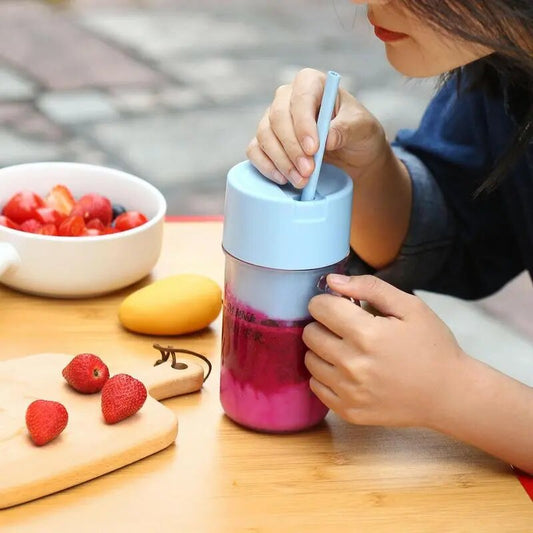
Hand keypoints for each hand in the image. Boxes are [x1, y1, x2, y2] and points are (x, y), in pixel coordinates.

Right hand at [247, 68, 388, 187]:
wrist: (351, 154)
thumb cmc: (357, 133)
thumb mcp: (362, 128)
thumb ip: (347, 129)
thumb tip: (327, 138)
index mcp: (312, 84)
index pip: (301, 98)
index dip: (303, 124)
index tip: (314, 149)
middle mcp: (287, 98)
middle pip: (278, 118)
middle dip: (292, 148)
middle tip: (308, 171)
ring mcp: (273, 119)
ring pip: (264, 136)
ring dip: (281, 161)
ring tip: (301, 180)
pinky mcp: (265, 142)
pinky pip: (255, 151)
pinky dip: (266, 166)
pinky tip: (283, 179)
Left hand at [303, 274, 465, 427]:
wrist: (449, 395)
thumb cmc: (431, 346)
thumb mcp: (410, 307)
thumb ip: (369, 287)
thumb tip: (332, 281)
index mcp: (366, 334)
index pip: (319, 308)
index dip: (327, 301)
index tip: (339, 305)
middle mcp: (352, 364)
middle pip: (310, 333)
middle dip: (323, 324)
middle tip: (345, 327)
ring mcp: (349, 392)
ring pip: (309, 360)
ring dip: (322, 350)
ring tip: (346, 349)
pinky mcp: (348, 412)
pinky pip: (316, 386)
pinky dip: (326, 375)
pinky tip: (346, 370)